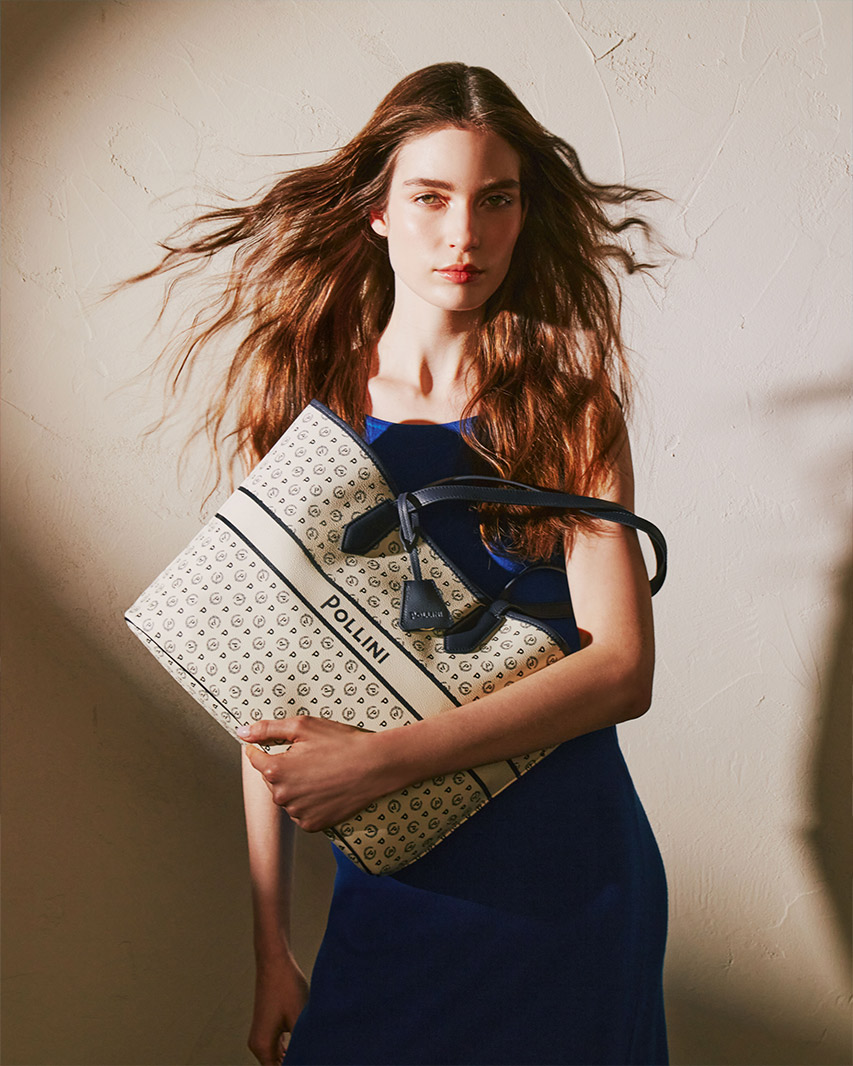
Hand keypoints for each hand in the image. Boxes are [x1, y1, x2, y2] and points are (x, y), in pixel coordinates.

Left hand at [239, 716, 395, 830]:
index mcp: (276, 770)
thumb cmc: (341, 743)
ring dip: (297, 785)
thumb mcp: (303, 726)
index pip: (254, 759)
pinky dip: (309, 801)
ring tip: (322, 771)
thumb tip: (243, 732)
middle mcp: (282, 796)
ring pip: (287, 796)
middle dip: (285, 767)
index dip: (262, 748)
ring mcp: (298, 812)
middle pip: (272, 779)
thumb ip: (268, 729)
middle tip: (311, 756)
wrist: (375, 765)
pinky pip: (301, 811)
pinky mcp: (313, 824)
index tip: (275, 744)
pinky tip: (325, 788)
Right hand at [248, 952, 308, 1064]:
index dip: (300, 1065)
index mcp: (262, 1047)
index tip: (313, 1059)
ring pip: (279, 1057)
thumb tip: (312, 1056)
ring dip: (295, 1056)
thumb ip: (305, 1045)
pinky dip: (291, 1049)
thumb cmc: (287, 987)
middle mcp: (257, 1044)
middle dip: (298, 1061)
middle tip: (318, 1056)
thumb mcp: (300, 1019)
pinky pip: (279, 1046)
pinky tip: (307, 1046)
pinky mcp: (267, 1026)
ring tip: (314, 1053)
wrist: (274, 961)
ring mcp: (261, 1035)